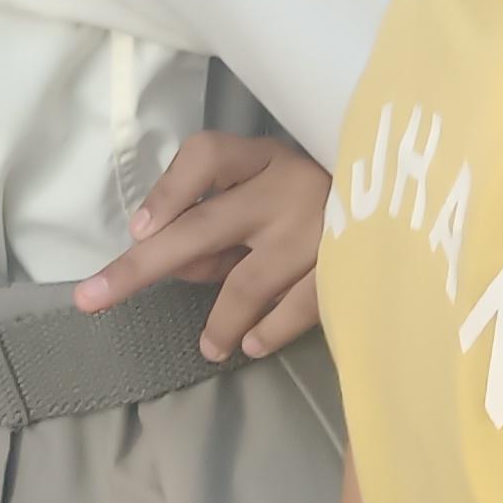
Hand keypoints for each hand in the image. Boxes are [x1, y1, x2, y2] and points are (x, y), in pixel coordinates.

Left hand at [77, 131, 329, 362]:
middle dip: (139, 267)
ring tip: (210, 347)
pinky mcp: (347, 266)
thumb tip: (174, 264)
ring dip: (218, 323)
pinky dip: (267, 331)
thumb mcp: (269, 193)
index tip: (139, 229)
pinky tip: (253, 345)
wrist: (410, 202)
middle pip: (202, 227)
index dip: (168, 189)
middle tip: (92, 299)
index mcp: (266, 157)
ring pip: (245, 284)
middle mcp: (288, 186)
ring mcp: (318, 228)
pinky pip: (295, 309)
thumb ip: (222, 225)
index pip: (208, 155)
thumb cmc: (318, 200)